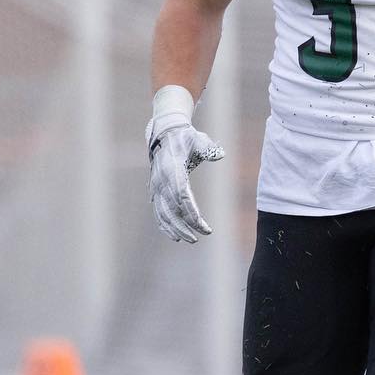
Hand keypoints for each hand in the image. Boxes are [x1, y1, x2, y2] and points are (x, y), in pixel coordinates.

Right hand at [146, 86, 223, 243]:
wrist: (165, 134)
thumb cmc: (186, 138)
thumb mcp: (198, 139)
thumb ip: (208, 148)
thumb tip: (220, 154)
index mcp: (172, 170)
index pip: (182, 196)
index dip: (191, 213)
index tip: (203, 226)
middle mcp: (161, 181)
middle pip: (171, 209)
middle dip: (185, 225)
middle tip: (200, 236)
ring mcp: (156, 188)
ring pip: (162, 214)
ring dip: (175, 229)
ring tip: (191, 239)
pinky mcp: (155, 192)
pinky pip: (158, 212)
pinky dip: (165, 225)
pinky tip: (176, 236)